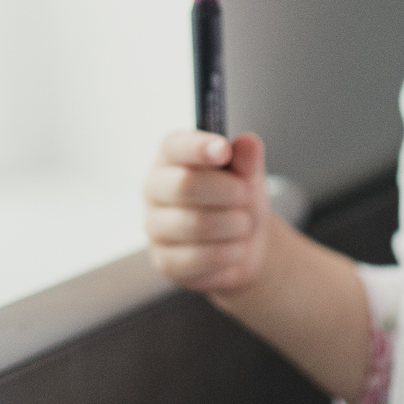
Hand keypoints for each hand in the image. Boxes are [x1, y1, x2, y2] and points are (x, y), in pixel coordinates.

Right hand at [144, 129, 271, 293]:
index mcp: (170, 158)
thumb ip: (247, 159)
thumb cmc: (238, 200)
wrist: (244, 244)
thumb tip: (247, 143)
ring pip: (197, 223)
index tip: (224, 151)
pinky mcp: (164, 261)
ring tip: (243, 224)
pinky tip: (234, 248)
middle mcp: (154, 189)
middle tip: (245, 197)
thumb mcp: (249, 175)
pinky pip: (202, 257)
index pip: (174, 146)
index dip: (198, 147)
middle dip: (228, 191)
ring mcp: (154, 226)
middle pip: (186, 185)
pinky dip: (230, 252)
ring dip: (235, 225)